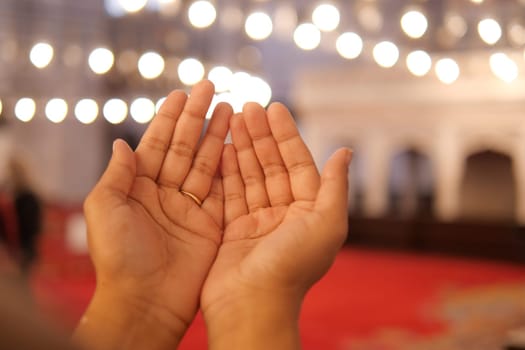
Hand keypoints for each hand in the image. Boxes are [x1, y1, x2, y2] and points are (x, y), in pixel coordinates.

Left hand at [75, 80, 231, 349]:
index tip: (181, 93)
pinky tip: (237, 144)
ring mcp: (189, 208)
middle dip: (197, 118)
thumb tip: (122, 143)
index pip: (157, 144)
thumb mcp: (105, 209)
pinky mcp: (210, 224)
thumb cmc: (119, 257)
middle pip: (185, 147)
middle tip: (212, 88)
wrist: (146, 302)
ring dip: (217, 136)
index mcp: (137, 187)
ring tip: (230, 109)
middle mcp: (165, 193)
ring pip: (206, 163)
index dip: (169, 118)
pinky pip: (223, 189)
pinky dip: (230, 167)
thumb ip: (117, 174)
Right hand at [201, 102, 350, 348]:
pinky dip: (227, 171)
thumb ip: (335, 186)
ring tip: (233, 118)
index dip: (287, 135)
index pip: (298, 164)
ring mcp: (258, 222)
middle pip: (272, 166)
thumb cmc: (292, 267)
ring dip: (244, 147)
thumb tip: (344, 152)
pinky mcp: (234, 230)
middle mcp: (285, 215)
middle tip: (248, 106)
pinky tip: (223, 148)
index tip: (275, 108)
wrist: (252, 305)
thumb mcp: (326, 224)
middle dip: (262, 136)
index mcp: (310, 212)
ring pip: (251, 176)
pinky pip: (231, 194)